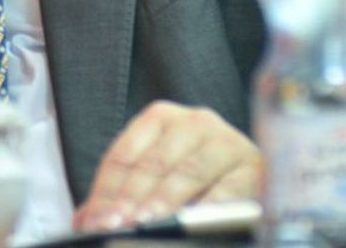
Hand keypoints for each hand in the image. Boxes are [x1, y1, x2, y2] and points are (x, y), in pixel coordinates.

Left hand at [73, 100, 259, 232]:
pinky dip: (210, 206)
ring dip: (164, 201)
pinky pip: (229, 189)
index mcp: (160, 119)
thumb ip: (120, 197)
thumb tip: (85, 222)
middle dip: (131, 199)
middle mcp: (194, 122)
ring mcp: (226, 141)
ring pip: (188, 172)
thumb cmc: (198, 181)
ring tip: (145, 223)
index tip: (95, 221)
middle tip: (117, 225)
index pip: (123, 156)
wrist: (260, 177)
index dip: (107, 192)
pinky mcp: (254, 165)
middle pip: (153, 164)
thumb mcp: (155, 182)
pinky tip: (194, 224)